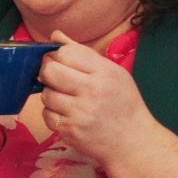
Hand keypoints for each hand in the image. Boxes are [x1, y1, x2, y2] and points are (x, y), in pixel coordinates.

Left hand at [37, 32, 156, 165]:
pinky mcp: (69, 130)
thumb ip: (82, 53)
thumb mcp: (111, 72)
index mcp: (104, 72)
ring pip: (45, 94)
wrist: (131, 141)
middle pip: (49, 71)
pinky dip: (52, 113)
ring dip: (51, 95)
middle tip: (58, 79)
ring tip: (68, 98)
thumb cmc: (121, 103)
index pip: (65, 53)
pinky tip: (68, 114)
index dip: (58, 56)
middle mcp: (91, 91)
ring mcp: (79, 113)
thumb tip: (55, 35)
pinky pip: (46, 115)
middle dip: (48, 73)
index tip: (63, 63)